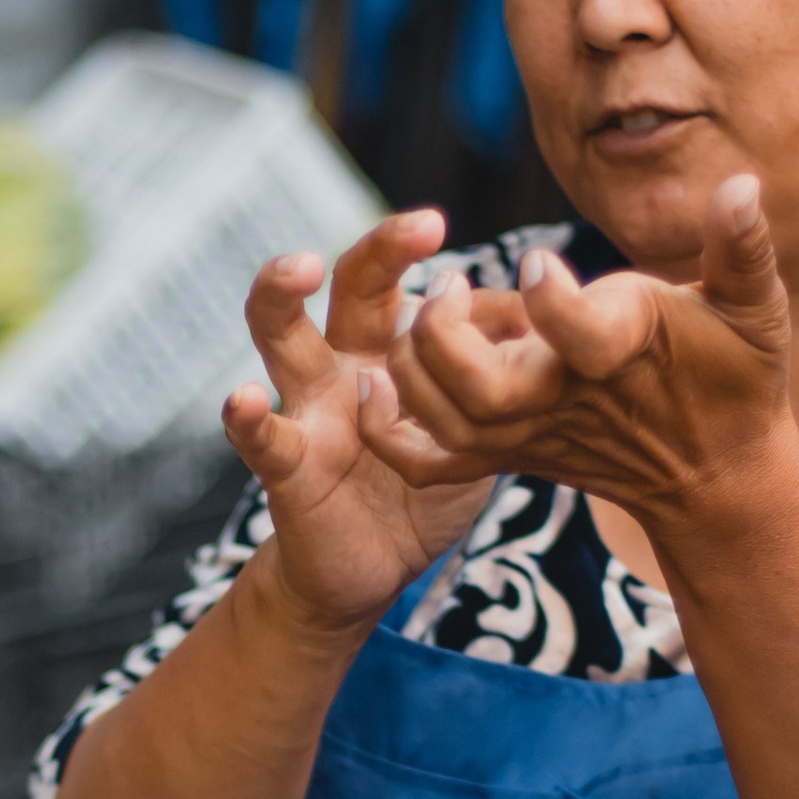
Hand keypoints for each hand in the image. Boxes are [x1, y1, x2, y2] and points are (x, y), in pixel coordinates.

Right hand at [224, 211, 494, 634]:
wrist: (371, 571)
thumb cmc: (422, 495)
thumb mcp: (477, 433)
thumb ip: (502, 381)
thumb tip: (554, 321)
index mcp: (386, 349)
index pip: (401, 281)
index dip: (422, 253)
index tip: (456, 232)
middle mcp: (342, 365)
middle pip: (346, 287)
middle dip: (379, 250)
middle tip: (423, 227)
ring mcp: (309, 410)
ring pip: (279, 339)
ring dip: (278, 298)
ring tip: (293, 269)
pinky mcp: (289, 466)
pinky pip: (262, 439)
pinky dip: (247, 419)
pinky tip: (243, 400)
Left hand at [359, 177, 795, 536]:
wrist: (713, 472)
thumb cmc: (737, 377)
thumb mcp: (755, 307)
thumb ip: (742, 248)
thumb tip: (742, 185)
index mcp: (625, 354)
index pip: (578, 334)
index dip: (551, 298)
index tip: (536, 261)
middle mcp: (569, 400)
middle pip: (485, 389)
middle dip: (447, 334)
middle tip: (451, 284)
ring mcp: (532, 434)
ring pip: (449, 419)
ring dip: (414, 367)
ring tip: (418, 312)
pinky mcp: (508, 453)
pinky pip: (432, 462)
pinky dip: (392, 435)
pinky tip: (375, 384)